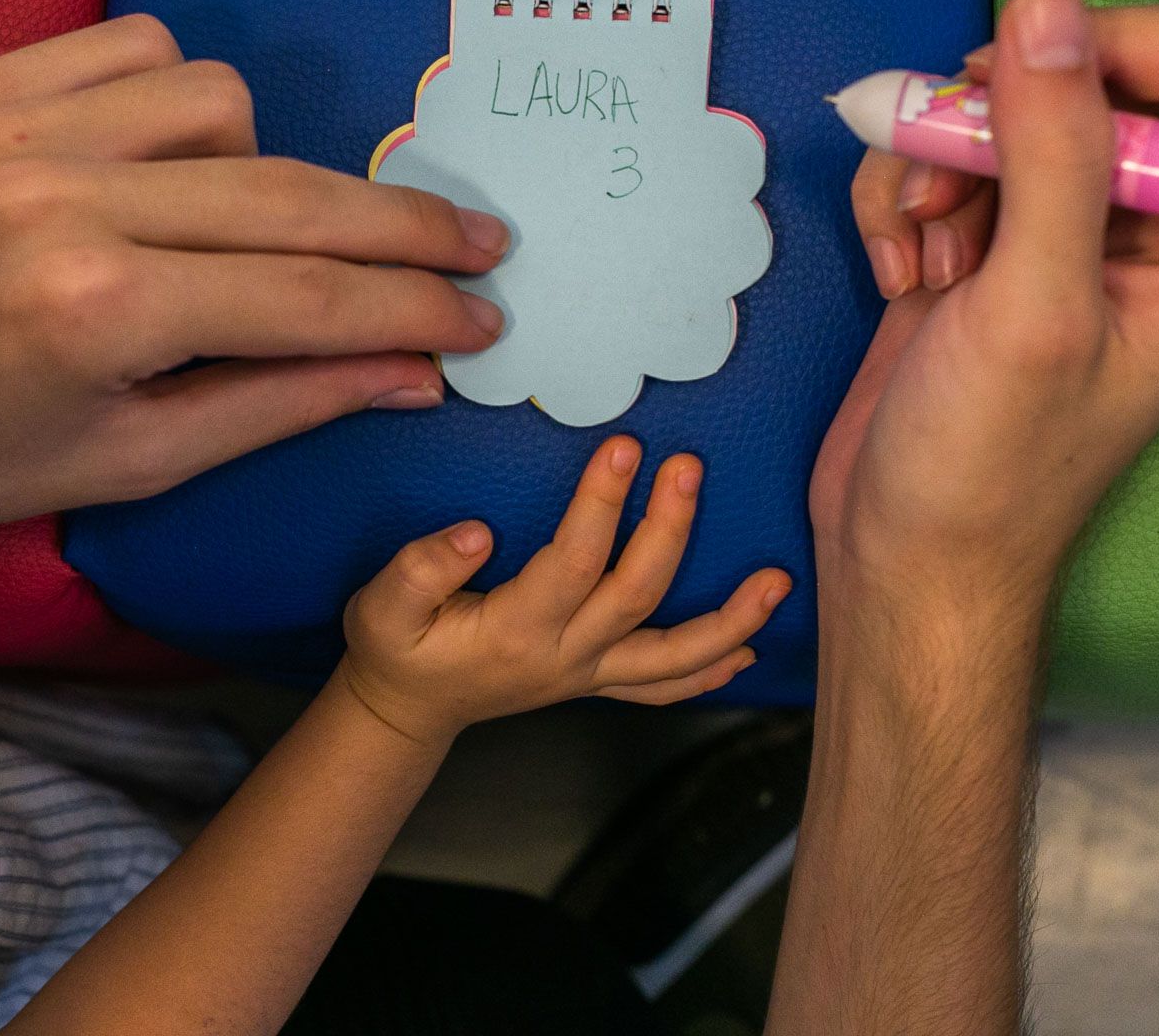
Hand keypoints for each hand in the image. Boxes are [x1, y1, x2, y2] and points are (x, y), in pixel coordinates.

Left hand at [0, 16, 513, 570]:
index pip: (307, 297)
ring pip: (221, 99)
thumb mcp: (134, 462)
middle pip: (289, 194)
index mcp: (98, 315)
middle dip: (403, 228)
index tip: (485, 315)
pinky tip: (181, 158)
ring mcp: (15, 128)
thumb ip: (283, 404)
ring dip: (267, 165)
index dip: (414, 309)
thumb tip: (418, 373)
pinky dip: (182, 98)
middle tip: (480, 246)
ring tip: (259, 225)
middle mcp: (63, 201)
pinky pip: (137, 49)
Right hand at [337, 435, 791, 745]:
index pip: (572, 562)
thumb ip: (421, 570)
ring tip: (777, 581)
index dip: (602, 505)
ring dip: (729, 619)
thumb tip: (475, 533)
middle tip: (689, 467)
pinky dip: (707, 671)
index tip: (623, 447)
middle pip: (637, 597)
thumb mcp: (381, 609)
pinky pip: (662, 686)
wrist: (406, 711)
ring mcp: (586, 675)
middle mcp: (564, 658)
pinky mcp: (594, 681)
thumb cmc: (396, 650)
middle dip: (670, 529)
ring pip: (672, 655)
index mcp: (514, 631)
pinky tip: (745, 650)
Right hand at [811, 0, 1158, 624]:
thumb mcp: (1033, 305)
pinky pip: (931, 161)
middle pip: (1075, 73)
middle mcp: (1145, 219)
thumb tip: (1048, 5)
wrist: (904, 553)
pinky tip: (894, 278)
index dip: (1104, 52)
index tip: (1010, 99)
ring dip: (927, 172)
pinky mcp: (975, 245)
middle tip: (939, 192)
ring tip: (914, 259)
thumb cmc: (992, 462)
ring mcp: (1053, 229)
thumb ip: (1053, 150)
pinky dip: (895, 205)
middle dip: (987, 123)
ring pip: (986, 113)